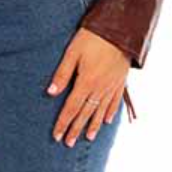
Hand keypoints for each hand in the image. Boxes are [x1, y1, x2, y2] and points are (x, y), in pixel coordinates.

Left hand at [47, 28, 129, 145]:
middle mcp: (100, 88)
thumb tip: (50, 93)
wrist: (120, 29)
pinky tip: (106, 121)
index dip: (63, 123)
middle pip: (85, 113)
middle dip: (76, 129)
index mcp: (86, 82)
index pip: (72, 108)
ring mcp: (112, 86)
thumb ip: (62, 73)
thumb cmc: (92, 37)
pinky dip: (110, 113)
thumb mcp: (73, 52)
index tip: (56, 136)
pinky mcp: (120, 81)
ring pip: (101, 111)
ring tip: (87, 138)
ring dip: (92, 125)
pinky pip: (115, 102)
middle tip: (68, 143)